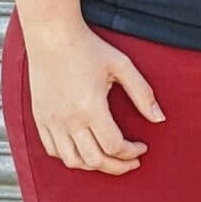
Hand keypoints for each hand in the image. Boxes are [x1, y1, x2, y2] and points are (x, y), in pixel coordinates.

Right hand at [24, 24, 164, 173]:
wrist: (51, 35)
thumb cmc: (88, 48)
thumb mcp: (122, 66)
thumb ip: (143, 94)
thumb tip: (160, 119)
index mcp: (90, 108)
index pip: (114, 146)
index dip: (132, 153)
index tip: (142, 148)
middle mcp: (68, 119)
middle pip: (95, 160)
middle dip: (117, 166)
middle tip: (131, 162)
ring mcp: (51, 121)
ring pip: (72, 161)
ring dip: (94, 166)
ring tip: (109, 159)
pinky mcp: (40, 118)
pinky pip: (54, 150)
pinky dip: (70, 157)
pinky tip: (85, 150)